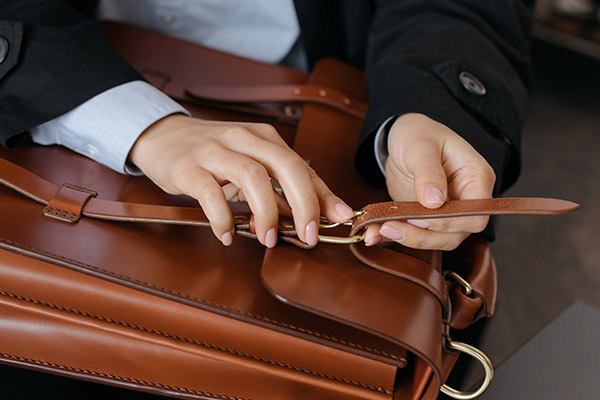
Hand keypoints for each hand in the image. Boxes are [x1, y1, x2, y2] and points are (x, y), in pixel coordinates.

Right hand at [128, 114, 354, 246]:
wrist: (162, 136)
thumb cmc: (213, 155)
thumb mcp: (250, 165)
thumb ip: (279, 188)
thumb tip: (312, 216)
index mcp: (264, 138)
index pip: (302, 166)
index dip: (322, 194)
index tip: (338, 218)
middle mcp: (243, 138)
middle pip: (285, 166)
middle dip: (304, 203)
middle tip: (308, 235)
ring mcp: (214, 151)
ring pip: (252, 176)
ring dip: (266, 212)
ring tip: (268, 239)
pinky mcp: (188, 167)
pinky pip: (210, 194)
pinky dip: (223, 219)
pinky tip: (227, 235)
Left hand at [364, 113, 495, 249]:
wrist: (403, 138)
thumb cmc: (419, 134)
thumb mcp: (421, 146)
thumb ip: (428, 172)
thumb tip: (434, 201)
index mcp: (476, 178)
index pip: (475, 214)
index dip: (450, 222)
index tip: (419, 216)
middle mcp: (466, 200)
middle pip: (456, 233)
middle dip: (423, 235)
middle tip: (391, 226)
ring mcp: (448, 212)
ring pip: (436, 240)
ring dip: (408, 239)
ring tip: (380, 229)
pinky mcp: (427, 219)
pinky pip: (415, 235)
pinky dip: (395, 238)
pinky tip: (374, 234)